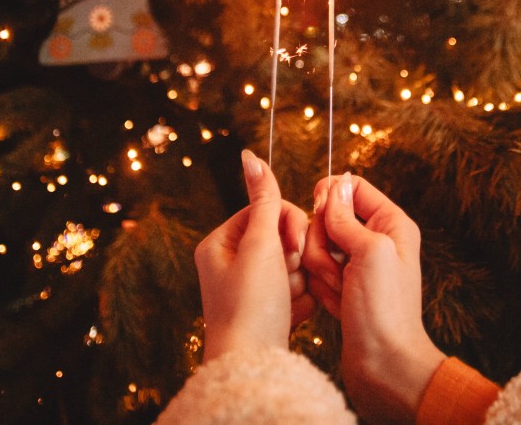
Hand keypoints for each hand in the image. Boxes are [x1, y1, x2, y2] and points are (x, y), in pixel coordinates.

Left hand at [194, 149, 313, 361]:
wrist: (254, 364)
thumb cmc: (251, 304)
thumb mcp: (259, 244)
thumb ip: (264, 199)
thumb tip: (250, 155)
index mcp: (219, 244)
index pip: (264, 210)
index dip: (287, 222)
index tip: (292, 245)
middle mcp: (231, 265)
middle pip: (281, 237)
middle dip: (293, 255)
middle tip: (289, 273)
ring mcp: (251, 289)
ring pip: (293, 264)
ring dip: (299, 278)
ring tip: (289, 298)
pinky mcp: (269, 311)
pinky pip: (297, 290)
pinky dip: (302, 299)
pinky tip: (294, 313)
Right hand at [303, 174, 444, 424]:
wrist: (384, 364)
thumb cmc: (385, 310)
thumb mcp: (370, 252)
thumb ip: (347, 217)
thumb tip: (334, 186)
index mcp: (390, 224)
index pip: (352, 187)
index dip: (329, 195)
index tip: (317, 211)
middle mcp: (375, 240)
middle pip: (327, 217)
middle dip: (323, 242)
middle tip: (338, 269)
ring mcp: (357, 265)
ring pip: (316, 245)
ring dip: (320, 269)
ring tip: (338, 290)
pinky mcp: (342, 286)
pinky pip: (314, 272)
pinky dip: (320, 287)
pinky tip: (336, 304)